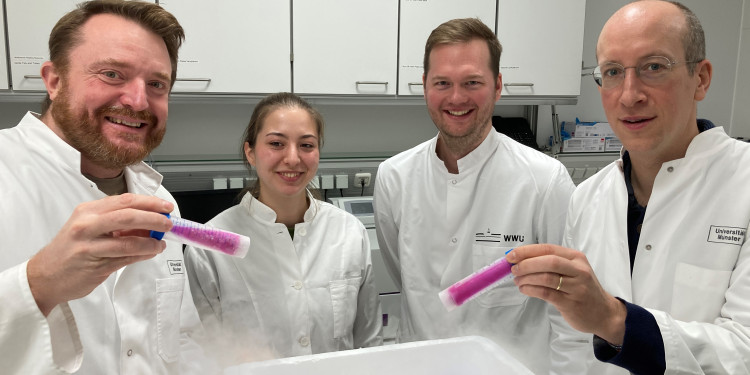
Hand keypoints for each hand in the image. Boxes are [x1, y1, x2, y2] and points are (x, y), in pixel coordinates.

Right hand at [26, 193, 173, 315]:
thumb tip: (148, 220)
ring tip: (160, 243)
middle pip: (128, 216)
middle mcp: (86, 226)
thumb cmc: (69, 249)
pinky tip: (150, 252)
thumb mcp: (87, 226)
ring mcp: (89, 247)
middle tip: (168, 223)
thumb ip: (115, 221)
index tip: (165, 206)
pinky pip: (126, 259)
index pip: (124, 200)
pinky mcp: (95, 266)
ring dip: (151, 242)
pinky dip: (142, 255)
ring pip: (129, 241)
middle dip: (154, 219)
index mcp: (87, 211)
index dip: (149, 202)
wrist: (44, 276)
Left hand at [507, 244, 626, 344]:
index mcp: (576, 258)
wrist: (604, 313)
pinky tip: (524, 289)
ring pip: (546, 278)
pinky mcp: (571, 303)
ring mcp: (576, 287)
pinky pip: (546, 293)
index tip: (511, 255)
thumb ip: (551, 264)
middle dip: (526, 264)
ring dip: (526, 279)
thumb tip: (521, 260)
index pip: (548, 249)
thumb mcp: (573, 271)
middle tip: (513, 269)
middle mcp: (578, 270)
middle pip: (548, 262)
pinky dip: (531, 290)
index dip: (527, 251)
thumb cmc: (583, 289)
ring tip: (518, 281)